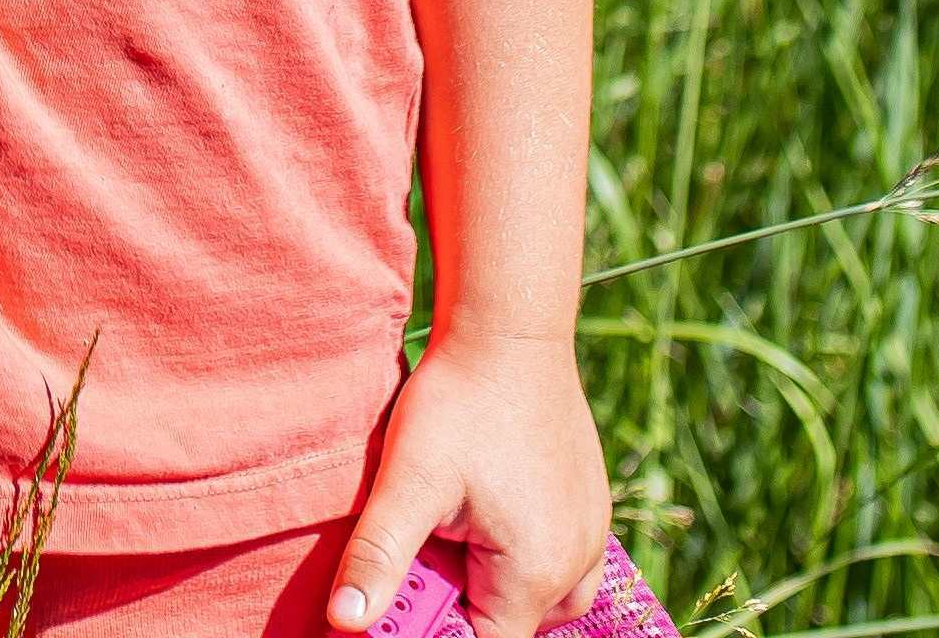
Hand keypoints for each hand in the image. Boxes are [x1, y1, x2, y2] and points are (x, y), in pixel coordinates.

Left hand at [326, 327, 609, 637]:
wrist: (511, 330)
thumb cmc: (460, 402)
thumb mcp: (409, 479)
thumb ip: (379, 554)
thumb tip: (347, 620)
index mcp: (534, 573)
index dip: (439, 631)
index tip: (409, 596)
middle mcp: (576, 563)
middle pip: (513, 625)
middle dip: (465, 606)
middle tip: (425, 554)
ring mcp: (591, 534)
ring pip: (539, 597)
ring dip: (494, 582)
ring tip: (452, 531)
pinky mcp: (590, 506)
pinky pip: (558, 559)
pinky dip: (519, 555)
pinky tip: (484, 511)